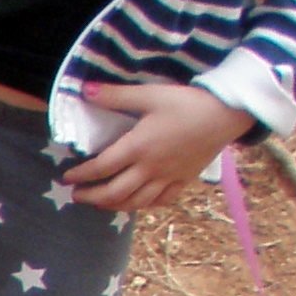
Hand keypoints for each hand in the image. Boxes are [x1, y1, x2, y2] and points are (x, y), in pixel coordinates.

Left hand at [63, 81, 251, 212]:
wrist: (228, 114)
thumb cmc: (188, 102)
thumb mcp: (150, 94)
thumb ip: (116, 95)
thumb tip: (84, 90)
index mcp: (138, 147)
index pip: (101, 167)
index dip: (80, 175)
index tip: (66, 177)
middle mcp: (150, 168)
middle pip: (114, 192)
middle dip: (91, 197)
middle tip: (76, 195)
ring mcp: (168, 178)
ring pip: (135, 202)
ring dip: (113, 206)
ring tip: (99, 203)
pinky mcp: (184, 180)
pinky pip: (160, 201)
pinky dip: (143, 205)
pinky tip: (135, 203)